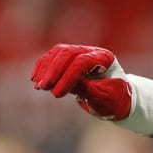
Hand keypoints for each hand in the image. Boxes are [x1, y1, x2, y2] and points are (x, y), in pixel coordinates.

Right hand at [30, 45, 152, 136]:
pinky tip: (35, 78)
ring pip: (58, 53)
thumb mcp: (105, 99)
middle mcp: (91, 51)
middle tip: (43, 88)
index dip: (67, 77)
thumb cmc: (115, 101)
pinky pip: (53, 57)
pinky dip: (43, 67)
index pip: (81, 62)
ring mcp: (80, 53)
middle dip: (53, 71)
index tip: (56, 94)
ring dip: (45, 68)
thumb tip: (70, 83)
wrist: (118, 100)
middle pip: (67, 54)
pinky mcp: (70, 59)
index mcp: (104, 58)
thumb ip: (89, 90)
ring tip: (38, 85)